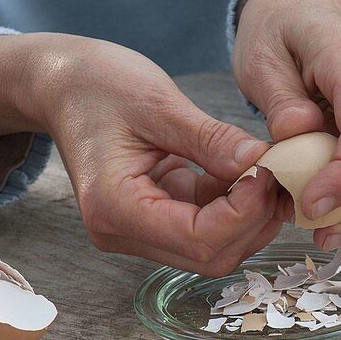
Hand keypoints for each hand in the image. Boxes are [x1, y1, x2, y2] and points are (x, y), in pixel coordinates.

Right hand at [0, 33, 281, 275]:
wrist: (61, 84)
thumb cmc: (96, 85)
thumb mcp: (156, 102)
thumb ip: (210, 139)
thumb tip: (260, 163)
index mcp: (115, 208)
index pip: (198, 238)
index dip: (244, 212)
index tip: (267, 170)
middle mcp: (123, 232)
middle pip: (210, 255)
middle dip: (253, 220)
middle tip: (279, 172)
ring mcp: (138, 230)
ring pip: (212, 248)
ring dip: (248, 215)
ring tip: (266, 168)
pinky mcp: (154, 218)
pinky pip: (205, 226)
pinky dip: (234, 205)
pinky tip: (247, 170)